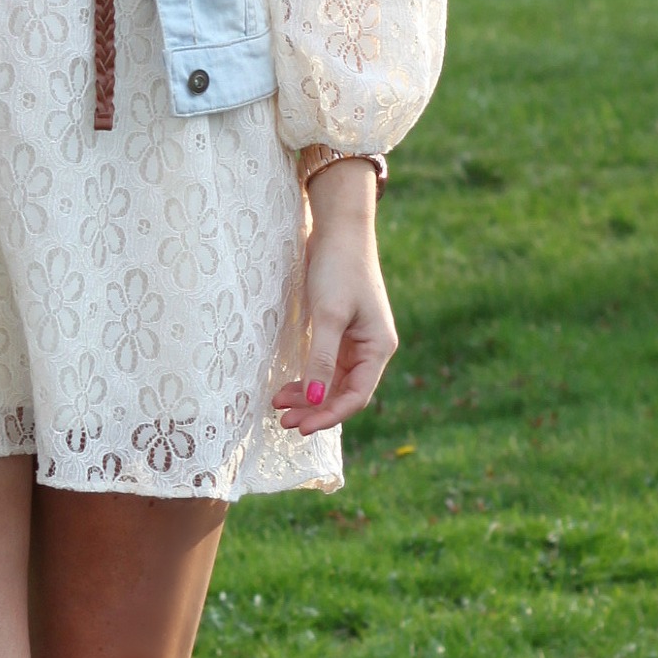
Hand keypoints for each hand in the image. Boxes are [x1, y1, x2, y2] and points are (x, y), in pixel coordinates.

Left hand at [272, 162, 397, 434]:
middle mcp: (371, 348)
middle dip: (314, 409)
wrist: (339, 230)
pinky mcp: (339, 331)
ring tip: (278, 404)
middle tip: (282, 422)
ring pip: (332, 382)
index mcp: (379, 347)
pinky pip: (325, 366)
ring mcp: (355, 341)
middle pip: (343, 392)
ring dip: (308, 395)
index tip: (300, 427)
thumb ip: (321, 359)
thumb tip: (315, 400)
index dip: (329, 415)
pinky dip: (307, 378)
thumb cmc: (338, 269)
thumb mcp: (328, 316)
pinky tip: (287, 386)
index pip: (356, 396)